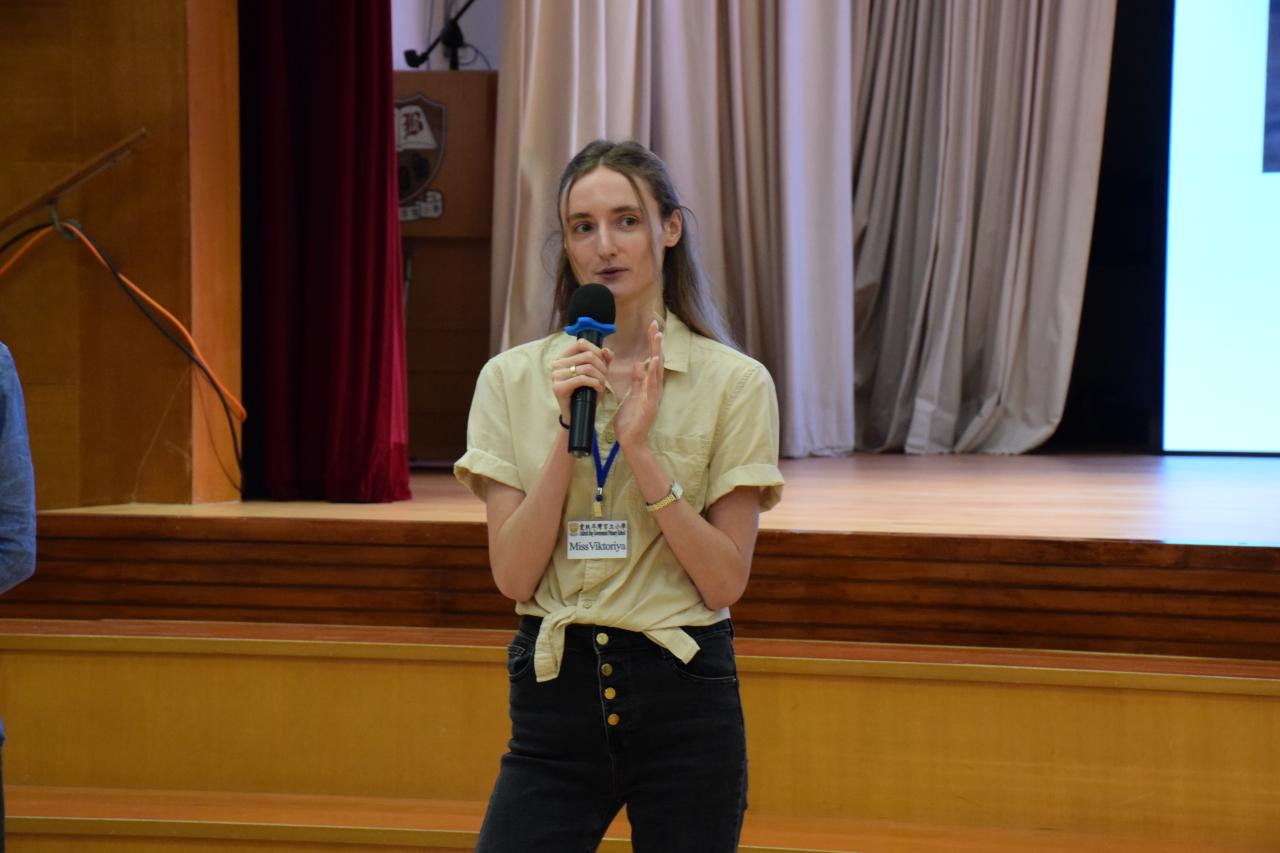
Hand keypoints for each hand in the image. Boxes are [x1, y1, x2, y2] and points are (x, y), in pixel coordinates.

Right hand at [550, 339, 611, 421]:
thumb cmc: (586, 392)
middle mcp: (557, 364)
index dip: (596, 350)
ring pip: (587, 367)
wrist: (577, 414)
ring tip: (601, 385)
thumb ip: (603, 360)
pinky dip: (595, 383)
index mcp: (564, 357)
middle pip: (587, 355)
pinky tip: (598, 389)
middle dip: (601, 366)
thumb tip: (606, 350)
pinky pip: (582, 379)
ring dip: (600, 377)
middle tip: (604, 377)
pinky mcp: (559, 387)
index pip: (581, 343)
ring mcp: (556, 376)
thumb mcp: (597, 373)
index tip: (603, 363)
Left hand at [615, 321, 663, 449]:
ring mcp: (654, 397)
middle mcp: (654, 389)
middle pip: (658, 361)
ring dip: (657, 353)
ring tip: (657, 337)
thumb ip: (635, 380)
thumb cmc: (629, 421)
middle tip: (655, 325)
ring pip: (658, 371)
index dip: (652, 343)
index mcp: (649, 386)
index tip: (652, 326)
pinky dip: (653, 374)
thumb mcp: (629, 396)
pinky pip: (652, 388)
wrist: (630, 442)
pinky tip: (654, 362)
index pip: (652, 360)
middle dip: (656, 343)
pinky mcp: (650, 406)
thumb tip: (638, 363)